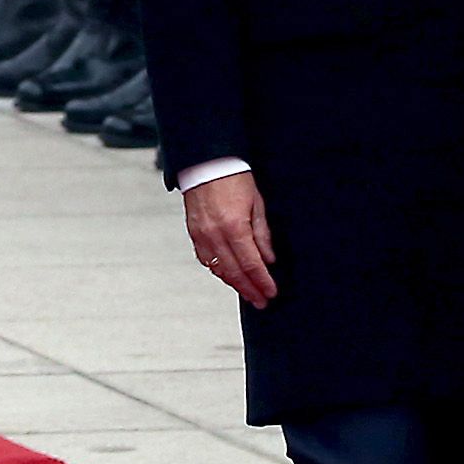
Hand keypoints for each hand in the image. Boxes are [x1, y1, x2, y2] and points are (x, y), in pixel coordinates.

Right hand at [181, 170, 277, 306]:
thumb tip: (268, 259)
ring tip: (247, 292)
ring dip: (234, 283)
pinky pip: (205, 260)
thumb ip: (262, 234)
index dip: (262, 281)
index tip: (270, 292)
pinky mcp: (193, 233)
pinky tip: (227, 275)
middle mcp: (215, 235)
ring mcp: (202, 235)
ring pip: (218, 269)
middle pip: (234, 273)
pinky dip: (218, 270)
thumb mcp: (257, 204)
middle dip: (249, 289)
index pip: (251, 264)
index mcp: (234, 226)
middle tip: (261, 301)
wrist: (206, 163)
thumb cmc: (233, 177)